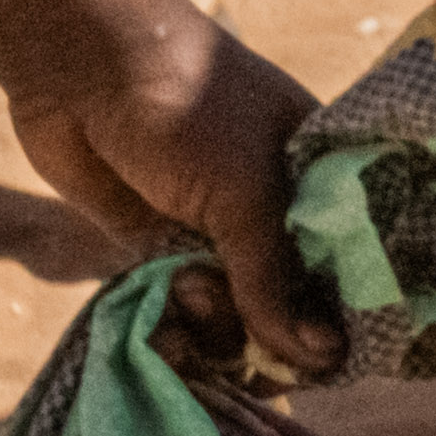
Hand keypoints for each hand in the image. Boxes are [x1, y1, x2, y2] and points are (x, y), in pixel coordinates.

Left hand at [0, 0, 332, 383]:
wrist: (86, 73)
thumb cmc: (192, 113)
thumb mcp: (249, 193)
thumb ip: (276, 280)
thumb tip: (322, 360)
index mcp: (323, 189)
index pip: (350, 274)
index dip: (340, 321)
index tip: (321, 362)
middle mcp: (276, 220)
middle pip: (290, 312)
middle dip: (261, 331)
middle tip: (222, 303)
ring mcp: (217, 239)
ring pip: (231, 324)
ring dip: (208, 330)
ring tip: (183, 292)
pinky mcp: (159, 254)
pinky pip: (178, 318)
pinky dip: (169, 332)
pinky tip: (156, 325)